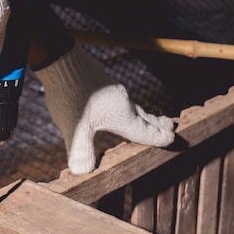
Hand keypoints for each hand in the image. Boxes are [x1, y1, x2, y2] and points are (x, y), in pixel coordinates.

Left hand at [34, 44, 175, 173]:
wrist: (61, 60)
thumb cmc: (71, 94)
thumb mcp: (74, 127)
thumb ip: (81, 150)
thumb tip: (83, 172)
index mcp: (121, 114)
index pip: (144, 131)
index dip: (157, 138)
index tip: (172, 139)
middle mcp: (121, 101)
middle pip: (143, 116)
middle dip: (156, 123)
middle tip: (170, 126)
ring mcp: (111, 90)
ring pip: (131, 105)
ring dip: (141, 113)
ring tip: (147, 117)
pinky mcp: (100, 82)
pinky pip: (118, 97)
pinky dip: (124, 105)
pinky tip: (114, 104)